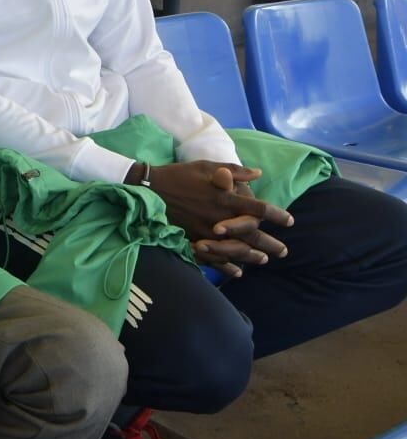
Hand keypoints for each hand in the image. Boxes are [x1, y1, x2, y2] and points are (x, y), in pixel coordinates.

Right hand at [144, 161, 291, 264]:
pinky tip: (237, 272)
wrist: (150, 190)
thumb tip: (258, 173)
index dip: (277, 215)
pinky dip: (227, 267)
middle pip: (252, 235)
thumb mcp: (206, 166)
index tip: (289, 221)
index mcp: (225, 198)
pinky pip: (215, 259)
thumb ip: (233, 171)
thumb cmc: (179, 175)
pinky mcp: (193, 241)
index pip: (259, 209)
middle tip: (284, 252)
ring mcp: (206, 232)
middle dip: (271, 244)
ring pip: (236, 250)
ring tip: (264, 261)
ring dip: (252, 257)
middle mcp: (219, 218)